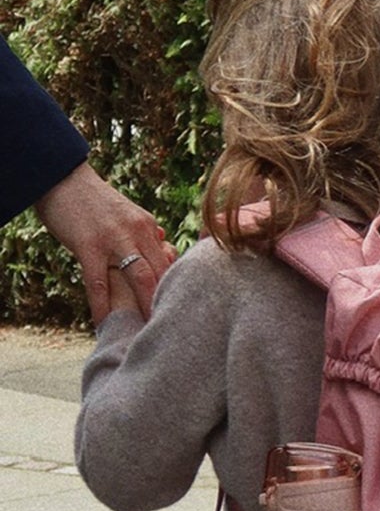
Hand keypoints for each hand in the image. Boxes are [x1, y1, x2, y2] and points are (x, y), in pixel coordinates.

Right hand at [32, 160, 171, 324]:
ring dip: (146, 306)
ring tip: (148, 332)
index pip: (171, 264)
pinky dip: (101, 305)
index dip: (179, 290)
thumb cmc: (96, 202)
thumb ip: (147, 235)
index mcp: (150, 228)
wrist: (62, 178)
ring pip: (139, 278)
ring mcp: (114, 239)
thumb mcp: (129, 215)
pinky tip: (102, 323)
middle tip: (176, 328)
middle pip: (162, 273)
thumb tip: (166, 248)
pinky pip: (98, 282)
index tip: (185, 312)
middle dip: (170, 302)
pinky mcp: (88, 245)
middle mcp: (138, 233)